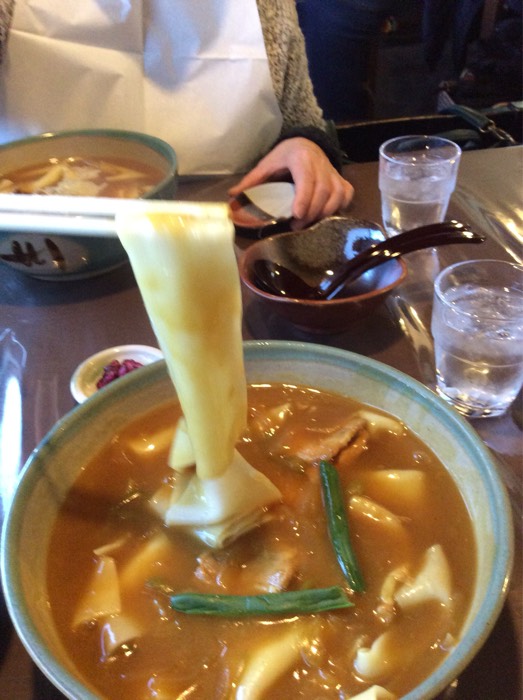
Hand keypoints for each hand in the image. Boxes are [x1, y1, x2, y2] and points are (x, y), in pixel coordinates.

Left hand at [229, 137, 353, 228]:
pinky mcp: (342, 180)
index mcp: (300, 157)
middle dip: (311, 212)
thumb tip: (231, 197)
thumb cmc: (284, 156)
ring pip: (337, 194)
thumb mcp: (267, 164)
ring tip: (309, 224)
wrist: (307, 142)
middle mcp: (321, 163)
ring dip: (324, 213)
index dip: (304, 197)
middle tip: (296, 226)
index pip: (306, 177)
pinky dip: (338, 208)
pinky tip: (325, 216)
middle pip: (323, 190)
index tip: (297, 215)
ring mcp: (334, 172)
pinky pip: (346, 195)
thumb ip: (252, 181)